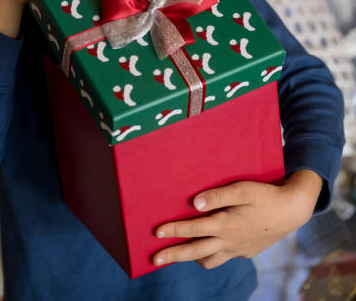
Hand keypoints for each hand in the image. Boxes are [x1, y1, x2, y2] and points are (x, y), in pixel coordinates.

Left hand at [152, 170, 322, 269]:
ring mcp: (238, 249)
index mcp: (226, 225)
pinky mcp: (247, 251)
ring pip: (210, 260)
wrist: (293, 210)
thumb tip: (194, 204)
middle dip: (173, 255)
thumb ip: (218, 195)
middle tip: (154, 259)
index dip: (172, 231)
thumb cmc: (266, 194)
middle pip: (195, 252)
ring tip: (179, 254)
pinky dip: (211, 255)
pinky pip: (224, 257)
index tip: (156, 232)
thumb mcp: (242, 189)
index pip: (193, 230)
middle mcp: (229, 241)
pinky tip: (209, 245)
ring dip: (193, 258)